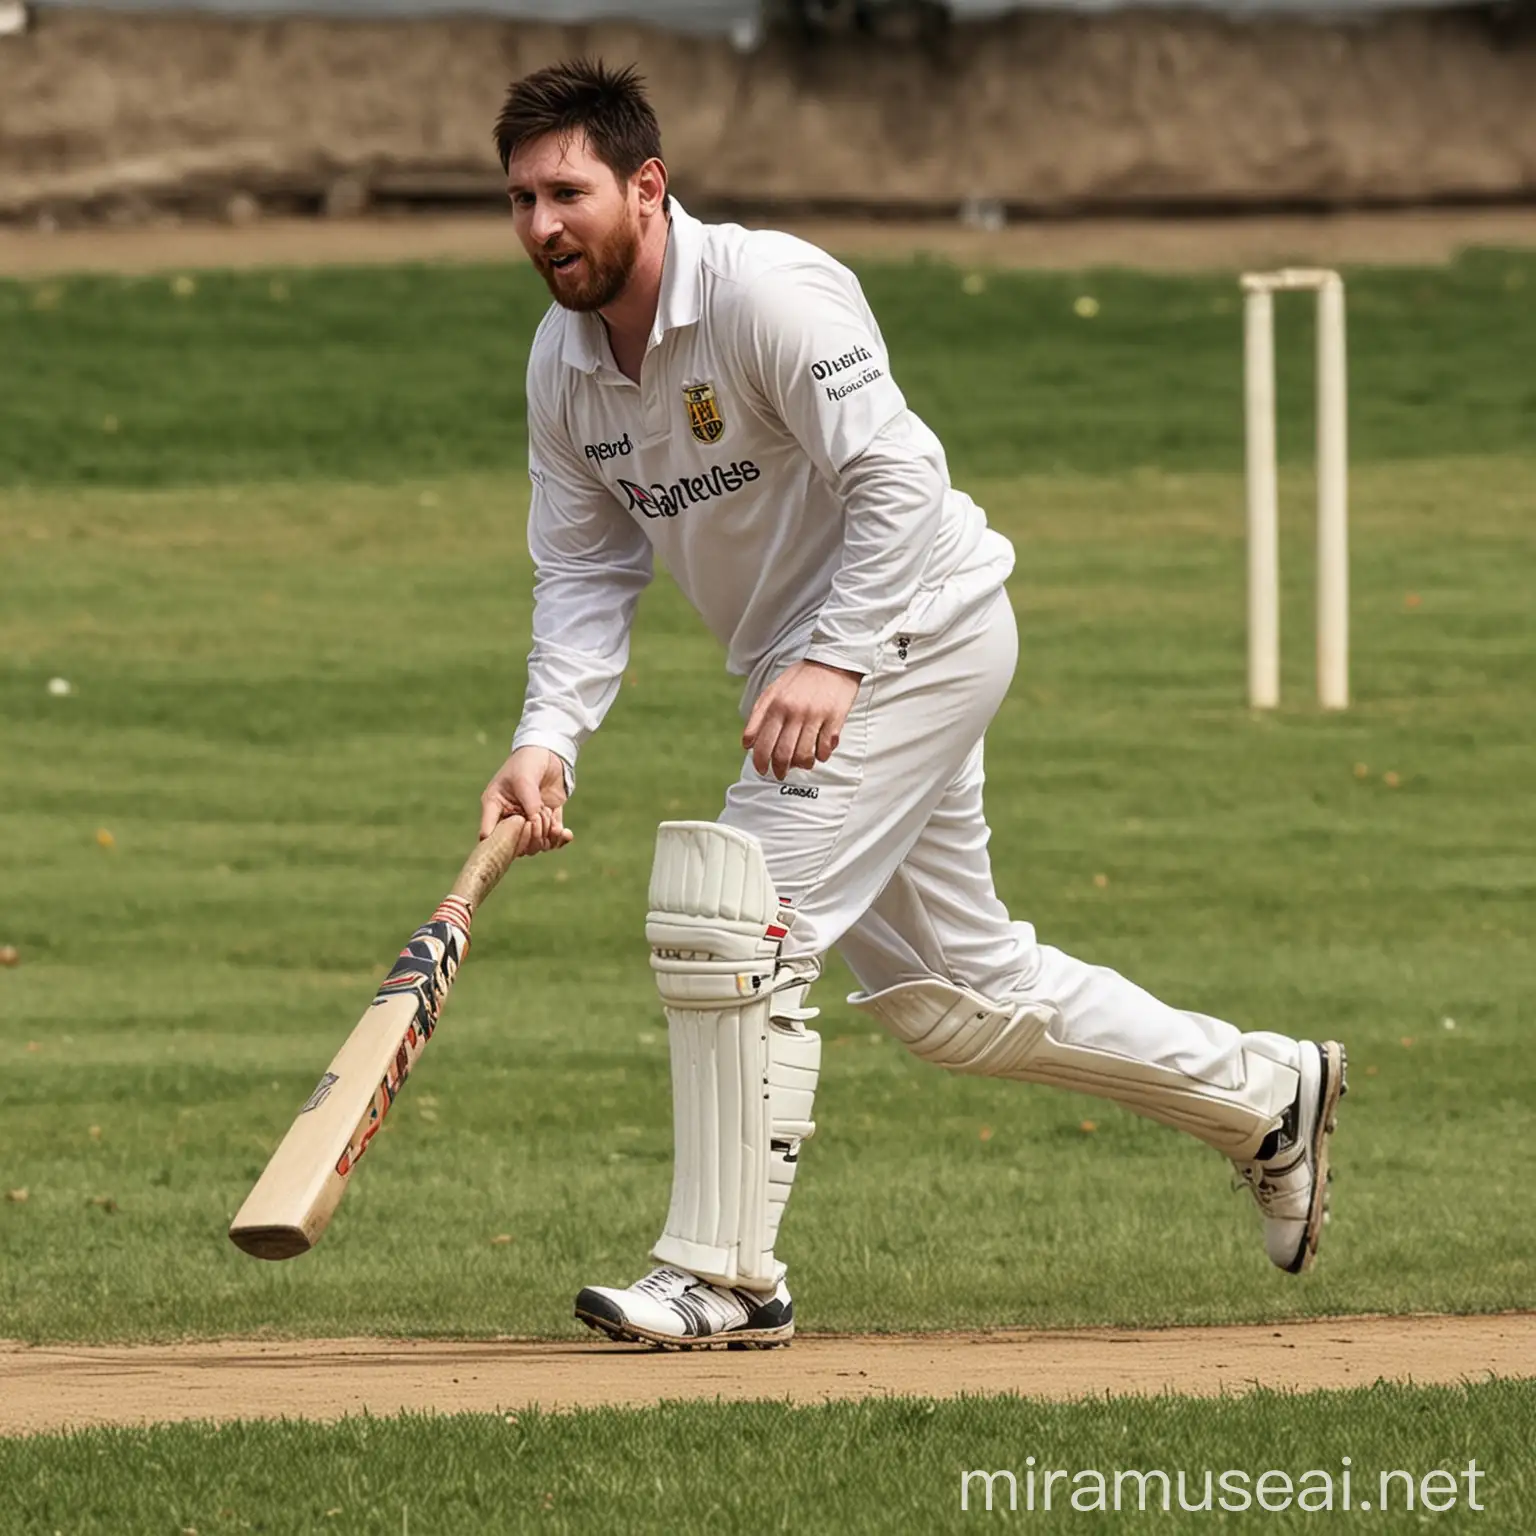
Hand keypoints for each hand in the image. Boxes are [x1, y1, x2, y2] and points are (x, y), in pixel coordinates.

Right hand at [479, 746, 572, 852]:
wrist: (549, 752)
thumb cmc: (528, 761)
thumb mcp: (524, 779)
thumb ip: (529, 804)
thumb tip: (535, 826)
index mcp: (494, 806)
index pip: (489, 834)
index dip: (501, 841)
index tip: (519, 830)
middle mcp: (509, 817)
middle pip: (515, 845)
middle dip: (531, 838)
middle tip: (540, 820)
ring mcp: (528, 820)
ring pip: (534, 845)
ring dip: (546, 837)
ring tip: (553, 823)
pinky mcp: (545, 819)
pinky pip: (551, 839)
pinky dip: (559, 839)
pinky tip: (566, 834)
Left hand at [742, 660, 861, 780]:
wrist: (832, 660)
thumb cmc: (800, 678)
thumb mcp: (772, 692)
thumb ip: (757, 717)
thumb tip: (746, 744)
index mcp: (776, 706)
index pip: (763, 743)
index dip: (760, 762)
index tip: (762, 770)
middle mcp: (794, 712)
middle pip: (783, 754)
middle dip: (780, 770)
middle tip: (780, 774)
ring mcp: (815, 716)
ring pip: (805, 755)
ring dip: (802, 765)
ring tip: (802, 764)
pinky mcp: (835, 718)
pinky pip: (826, 748)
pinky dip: (822, 755)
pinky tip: (820, 752)